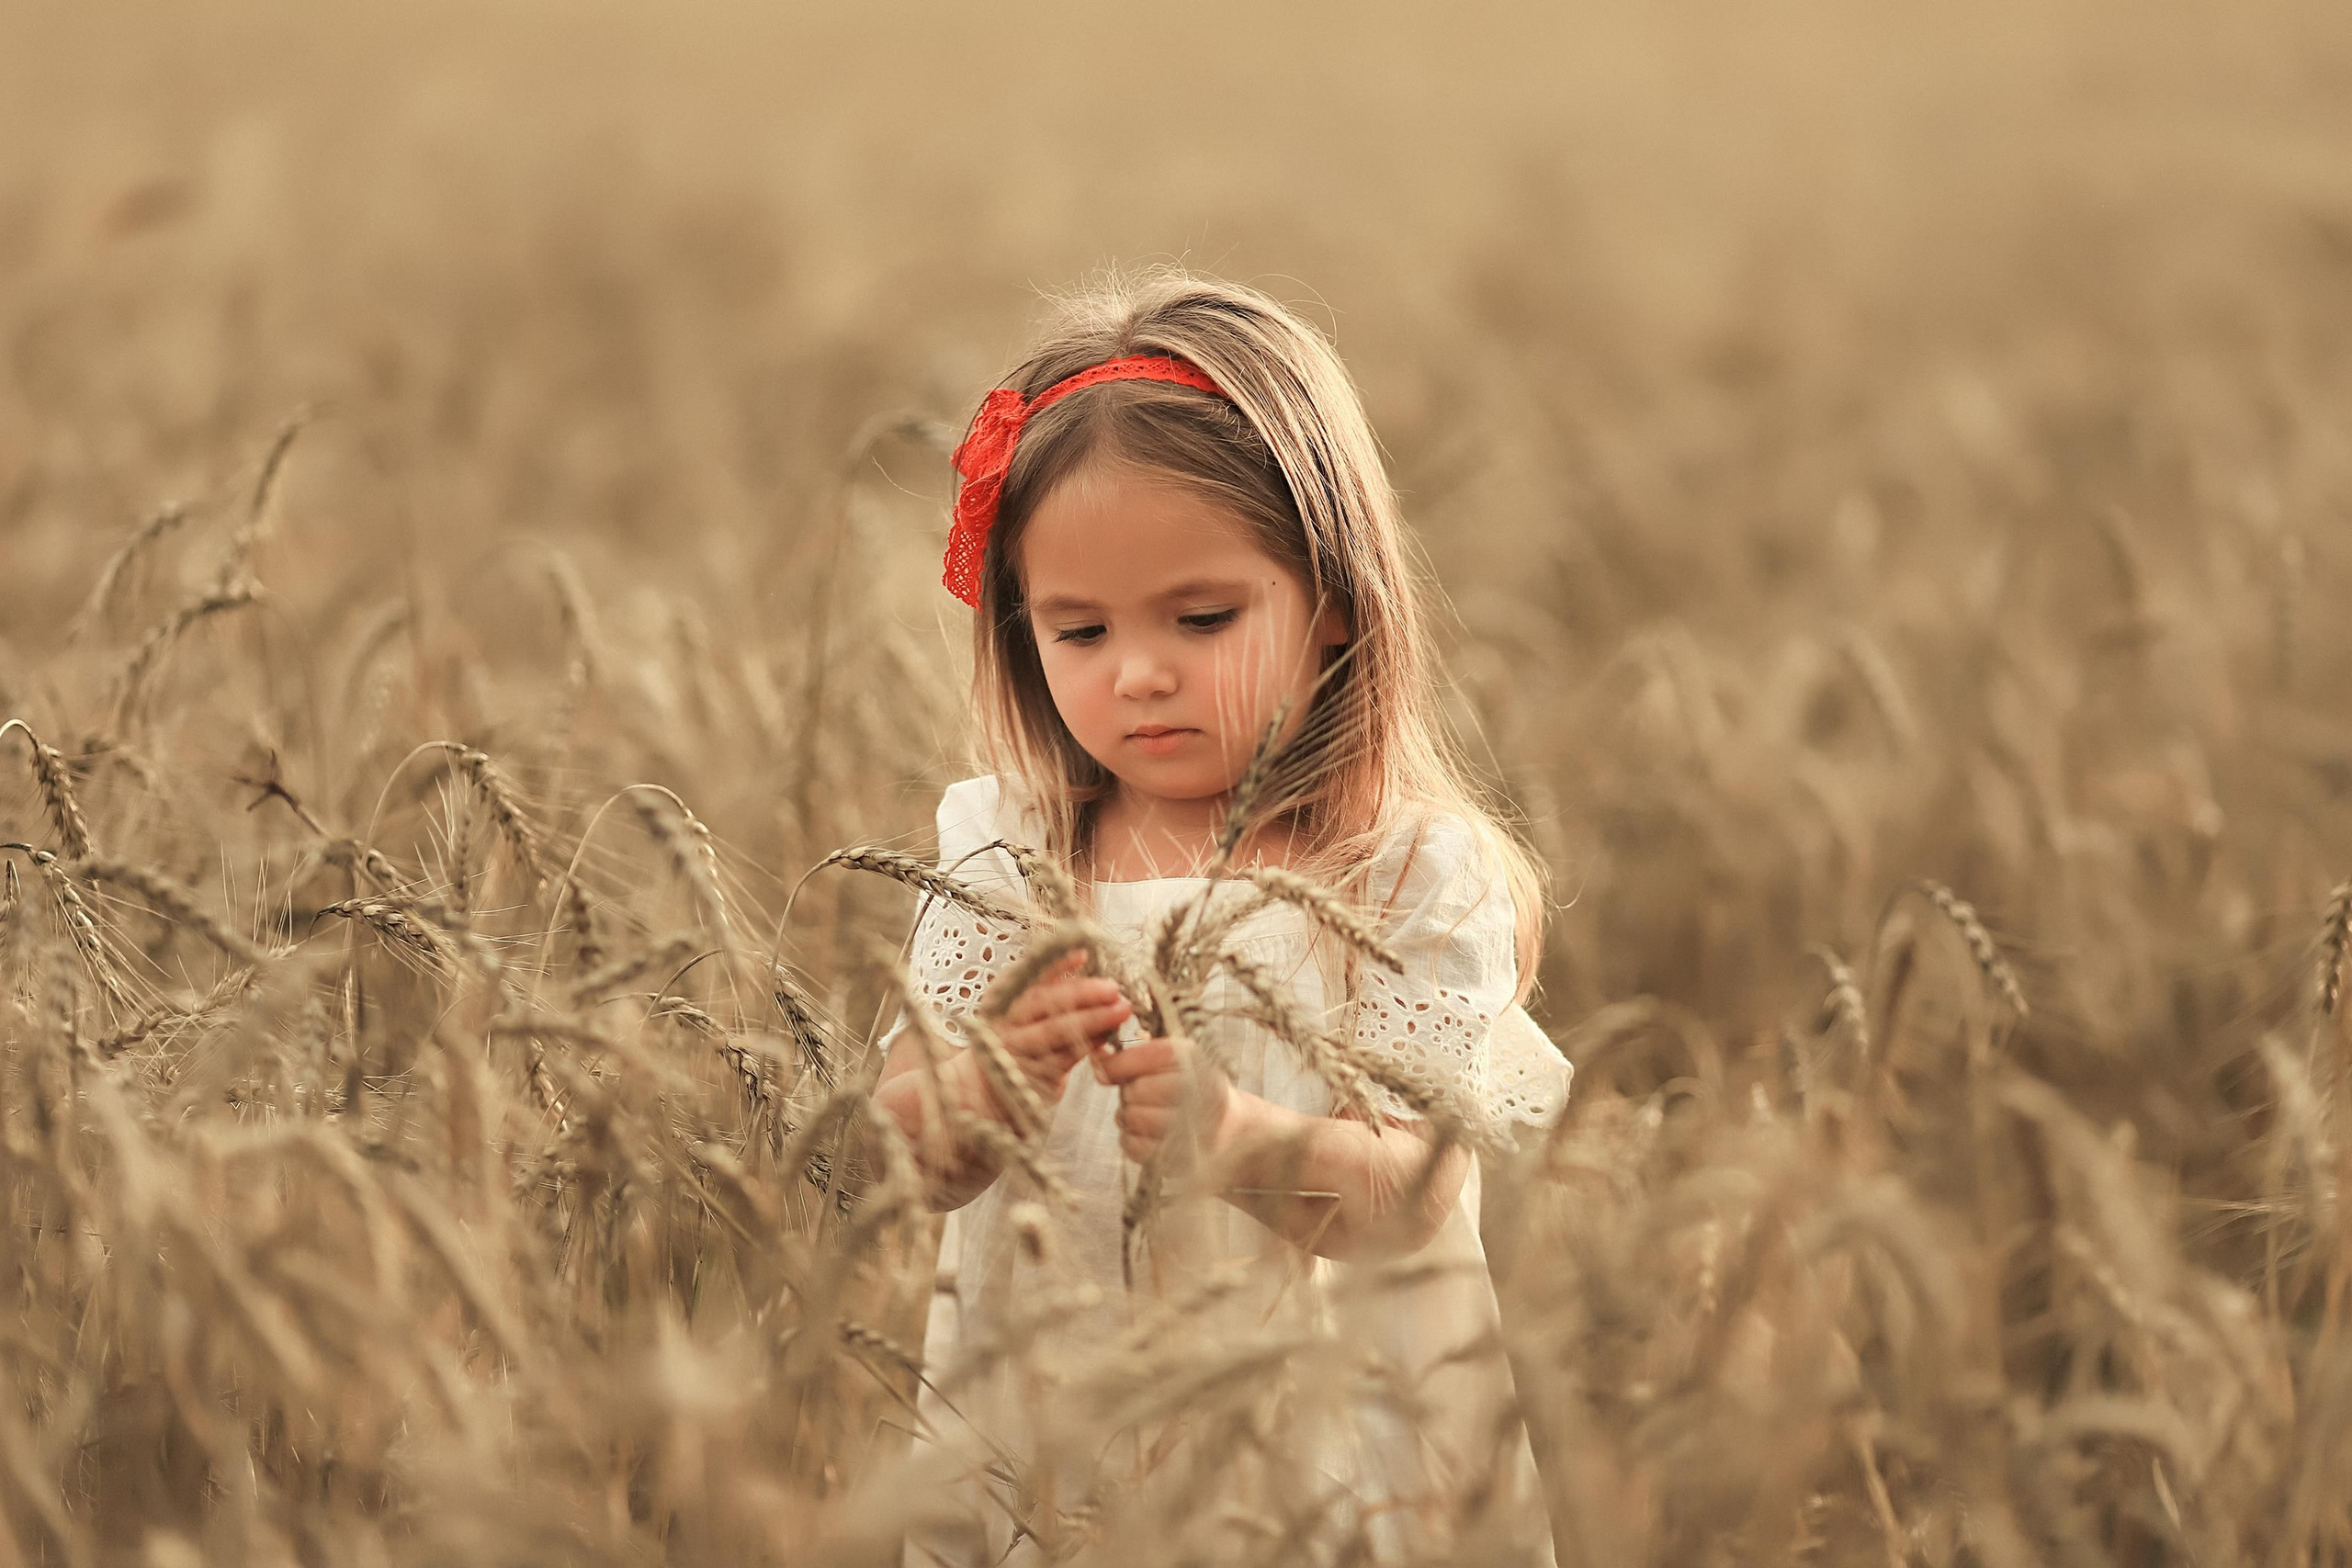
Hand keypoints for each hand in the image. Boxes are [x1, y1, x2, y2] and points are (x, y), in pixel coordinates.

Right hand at [986, 951, 1132, 1108]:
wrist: (986, 1089)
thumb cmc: (1013, 1038)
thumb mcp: (1020, 1008)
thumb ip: (1046, 985)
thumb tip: (1082, 956)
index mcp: (1001, 1001)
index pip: (1030, 978)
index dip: (1057, 965)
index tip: (1084, 955)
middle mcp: (1005, 1025)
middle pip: (1045, 1005)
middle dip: (1083, 995)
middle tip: (1113, 988)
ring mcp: (1016, 1053)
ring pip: (1056, 1033)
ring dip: (1092, 1021)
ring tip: (1120, 1010)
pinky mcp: (1031, 1078)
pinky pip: (1063, 1060)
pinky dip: (1087, 1046)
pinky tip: (1107, 1036)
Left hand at [1091, 1035, 1234, 1166]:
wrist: (1230, 1130)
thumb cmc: (1194, 1087)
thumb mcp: (1176, 1060)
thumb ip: (1138, 1052)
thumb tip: (1097, 1054)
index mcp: (1197, 1060)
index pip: (1150, 1054)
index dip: (1118, 1062)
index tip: (1103, 1069)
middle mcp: (1200, 1090)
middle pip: (1136, 1089)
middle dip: (1128, 1092)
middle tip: (1138, 1095)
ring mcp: (1193, 1128)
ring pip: (1132, 1117)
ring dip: (1129, 1116)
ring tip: (1144, 1113)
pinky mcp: (1180, 1158)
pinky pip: (1132, 1145)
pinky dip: (1131, 1139)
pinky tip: (1147, 1133)